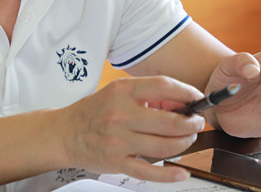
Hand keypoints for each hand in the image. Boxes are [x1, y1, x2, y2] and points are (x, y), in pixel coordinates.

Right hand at [59, 76, 206, 181]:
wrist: (64, 133)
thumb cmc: (94, 111)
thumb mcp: (117, 92)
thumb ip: (146, 95)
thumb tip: (180, 102)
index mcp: (122, 91)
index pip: (163, 86)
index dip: (186, 92)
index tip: (197, 98)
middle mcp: (120, 114)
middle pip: (169, 121)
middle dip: (191, 123)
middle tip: (197, 123)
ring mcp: (118, 141)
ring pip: (164, 147)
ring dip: (184, 144)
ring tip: (187, 139)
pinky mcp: (116, 163)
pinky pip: (148, 172)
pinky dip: (169, 174)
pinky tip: (181, 172)